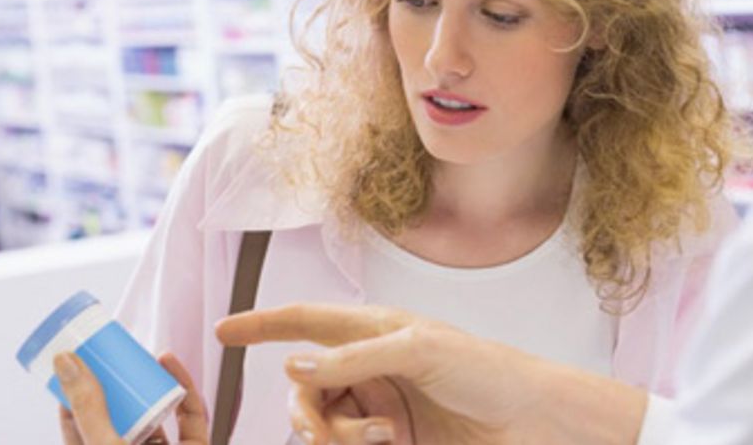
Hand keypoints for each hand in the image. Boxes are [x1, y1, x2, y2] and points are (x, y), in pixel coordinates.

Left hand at [57, 351, 208, 444]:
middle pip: (120, 415)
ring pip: (156, 411)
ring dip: (150, 381)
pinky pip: (191, 414)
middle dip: (117, 383)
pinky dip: (184, 385)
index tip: (73, 364)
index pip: (78, 427)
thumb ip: (88, 409)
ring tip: (140, 354)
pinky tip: (170, 363)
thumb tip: (65, 363)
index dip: (74, 394)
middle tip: (110, 353)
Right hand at [215, 304, 647, 444]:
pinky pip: (343, 444)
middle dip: (307, 408)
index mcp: (375, 329)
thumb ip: (354, 358)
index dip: (263, 324)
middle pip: (303, 385)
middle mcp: (370, 365)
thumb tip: (294, 366)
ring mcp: (376, 404)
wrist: (531, 422)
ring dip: (338, 432)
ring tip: (385, 435)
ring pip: (320, 421)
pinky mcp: (388, 439)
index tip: (221, 331)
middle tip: (323, 431)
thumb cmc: (488, 371)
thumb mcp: (420, 351)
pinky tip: (389, 441)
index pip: (306, 321)